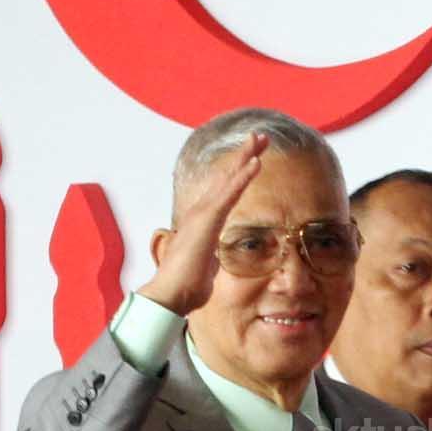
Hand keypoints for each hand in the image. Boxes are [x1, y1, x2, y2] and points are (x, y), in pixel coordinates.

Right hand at [138, 132, 267, 315]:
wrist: (171, 294)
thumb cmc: (186, 286)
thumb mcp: (205, 269)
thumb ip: (209, 262)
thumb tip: (212, 266)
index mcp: (202, 222)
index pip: (224, 191)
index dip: (238, 172)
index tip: (254, 157)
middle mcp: (201, 212)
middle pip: (226, 176)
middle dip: (244, 154)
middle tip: (260, 136)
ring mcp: (203, 214)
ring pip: (228, 178)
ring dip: (245, 156)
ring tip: (260, 138)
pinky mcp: (207, 220)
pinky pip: (230, 193)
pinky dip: (243, 176)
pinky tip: (256, 162)